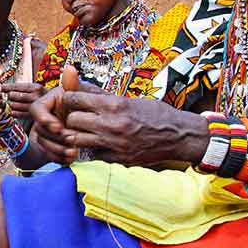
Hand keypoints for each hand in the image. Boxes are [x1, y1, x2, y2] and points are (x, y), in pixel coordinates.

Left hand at [2, 82, 44, 119]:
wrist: (57, 109)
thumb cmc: (42, 97)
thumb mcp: (35, 88)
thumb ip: (21, 87)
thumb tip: (3, 87)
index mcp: (36, 87)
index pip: (15, 86)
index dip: (5, 87)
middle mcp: (35, 97)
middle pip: (12, 95)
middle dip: (9, 96)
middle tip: (10, 97)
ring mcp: (34, 107)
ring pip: (12, 105)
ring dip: (11, 105)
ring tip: (14, 104)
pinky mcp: (32, 117)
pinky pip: (16, 114)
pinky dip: (13, 112)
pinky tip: (16, 110)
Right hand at [28, 64, 91, 162]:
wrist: (96, 120)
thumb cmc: (87, 104)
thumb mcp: (81, 94)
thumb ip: (73, 84)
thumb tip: (70, 68)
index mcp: (47, 102)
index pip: (36, 109)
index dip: (45, 119)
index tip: (59, 127)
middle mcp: (44, 117)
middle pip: (40, 129)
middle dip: (55, 137)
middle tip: (71, 140)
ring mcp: (45, 132)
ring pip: (43, 143)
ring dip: (57, 149)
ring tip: (73, 151)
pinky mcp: (51, 145)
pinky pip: (49, 154)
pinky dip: (59, 157)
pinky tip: (71, 158)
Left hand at [29, 64, 208, 165]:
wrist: (179, 136)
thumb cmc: (156, 114)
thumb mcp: (130, 99)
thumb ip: (103, 97)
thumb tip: (80, 87)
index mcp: (115, 104)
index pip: (75, 99)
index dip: (69, 99)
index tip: (70, 100)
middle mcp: (112, 124)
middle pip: (71, 120)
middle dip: (70, 118)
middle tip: (75, 117)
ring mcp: (114, 144)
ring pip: (76, 140)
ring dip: (77, 135)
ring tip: (82, 131)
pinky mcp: (118, 159)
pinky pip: (92, 154)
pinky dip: (92, 149)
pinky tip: (98, 144)